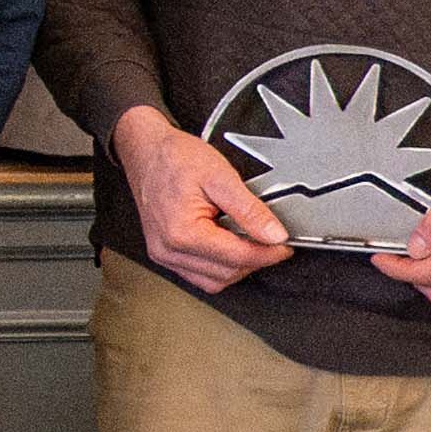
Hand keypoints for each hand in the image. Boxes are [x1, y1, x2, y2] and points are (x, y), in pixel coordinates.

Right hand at [112, 107, 294, 292]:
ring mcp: (164, 255)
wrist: (145, 150)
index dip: (268, 253)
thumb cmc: (174, 158)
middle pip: (226, 273)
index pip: (237, 256)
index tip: (284, 246)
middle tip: (271, 241)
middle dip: (254, 260)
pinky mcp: (164, 254)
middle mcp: (169, 250)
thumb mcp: (220, 176)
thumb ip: (250, 209)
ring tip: (249, 242)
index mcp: (182, 232)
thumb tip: (274, 234)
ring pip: (213, 281)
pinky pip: (198, 276)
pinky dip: (219, 267)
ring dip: (237, 267)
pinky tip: (228, 247)